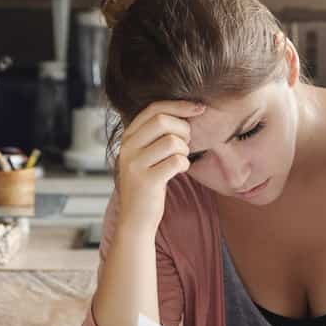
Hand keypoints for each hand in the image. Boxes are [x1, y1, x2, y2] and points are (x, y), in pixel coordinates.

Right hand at [115, 101, 204, 232]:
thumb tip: (186, 113)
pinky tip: (180, 171)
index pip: (153, 109)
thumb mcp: (144, 155)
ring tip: (180, 160)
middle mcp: (127, 148)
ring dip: (184, 150)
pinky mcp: (146, 181)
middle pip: (162, 121)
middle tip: (187, 143)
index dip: (178, 105)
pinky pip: (176, 161)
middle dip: (183, 129)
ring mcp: (135, 164)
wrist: (135, 219)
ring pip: (172, 141)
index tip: (198, 108)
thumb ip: (156, 135)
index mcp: (128, 138)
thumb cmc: (147, 185)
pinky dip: (184, 164)